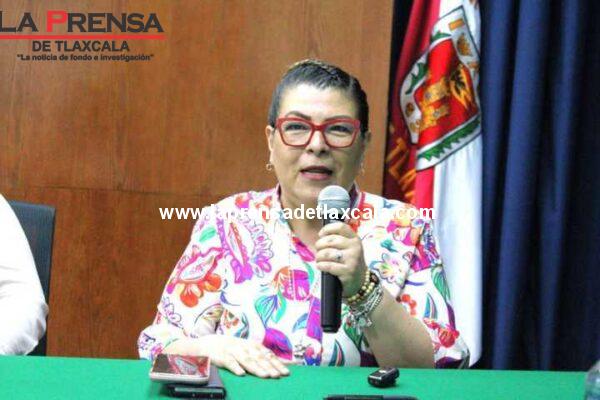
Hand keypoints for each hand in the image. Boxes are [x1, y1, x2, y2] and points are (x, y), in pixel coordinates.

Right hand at [163, 335, 289, 378]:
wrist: (204, 344)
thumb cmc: (227, 347)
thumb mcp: (242, 348)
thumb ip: (257, 354)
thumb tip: (276, 361)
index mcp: (249, 344)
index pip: (265, 353)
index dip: (276, 361)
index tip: (287, 370)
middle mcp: (242, 346)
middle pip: (259, 357)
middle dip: (270, 366)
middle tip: (279, 375)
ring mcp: (231, 350)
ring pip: (246, 359)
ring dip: (256, 367)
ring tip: (266, 375)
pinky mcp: (220, 356)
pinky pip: (228, 362)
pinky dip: (235, 367)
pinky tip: (241, 374)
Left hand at [315, 222, 366, 296]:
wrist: (360, 282)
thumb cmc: (349, 262)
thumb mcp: (347, 248)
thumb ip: (337, 239)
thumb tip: (321, 234)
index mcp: (354, 239)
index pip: (340, 226)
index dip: (327, 229)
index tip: (321, 235)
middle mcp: (355, 247)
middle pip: (330, 240)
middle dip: (319, 245)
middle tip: (318, 251)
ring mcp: (352, 259)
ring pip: (327, 253)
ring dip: (319, 257)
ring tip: (319, 260)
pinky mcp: (348, 271)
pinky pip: (329, 265)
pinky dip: (321, 265)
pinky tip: (320, 266)